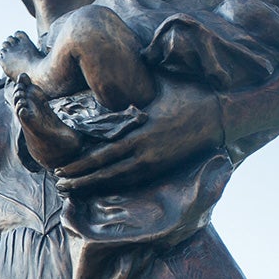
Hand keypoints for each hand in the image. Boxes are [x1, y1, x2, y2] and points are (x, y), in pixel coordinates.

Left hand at [54, 80, 223, 195]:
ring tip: (74, 190)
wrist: (219, 115)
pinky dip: (116, 185)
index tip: (62, 169)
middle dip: (81, 180)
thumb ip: (129, 100)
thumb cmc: (185, 97)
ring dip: (95, 186)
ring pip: (119, 180)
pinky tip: (102, 187)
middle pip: (106, 172)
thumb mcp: (153, 93)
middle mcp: (145, 153)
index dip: (81, 165)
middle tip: (59, 186)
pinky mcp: (164, 167)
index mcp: (139, 134)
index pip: (103, 154)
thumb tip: (107, 88)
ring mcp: (155, 163)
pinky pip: (135, 180)